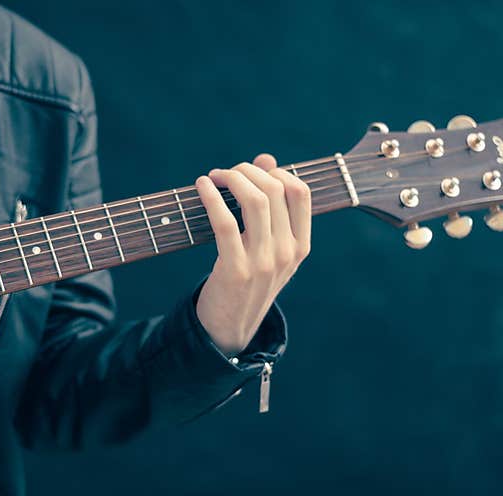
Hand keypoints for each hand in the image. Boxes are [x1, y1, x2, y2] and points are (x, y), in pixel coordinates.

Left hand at [194, 154, 310, 355]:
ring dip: (232, 178)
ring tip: (214, 177)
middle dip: (247, 171)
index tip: (253, 171)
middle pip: (275, 190)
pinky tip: (202, 186)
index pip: (301, 193)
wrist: (230, 328)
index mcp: (301, 246)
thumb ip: (271, 207)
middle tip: (226, 173)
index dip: (276, 172)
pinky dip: (211, 197)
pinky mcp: (235, 270)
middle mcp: (287, 253)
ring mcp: (263, 263)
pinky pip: (224, 222)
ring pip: (255, 201)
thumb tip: (266, 159)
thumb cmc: (246, 281)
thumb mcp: (267, 248)